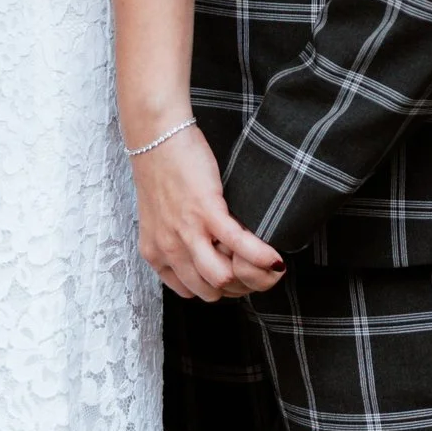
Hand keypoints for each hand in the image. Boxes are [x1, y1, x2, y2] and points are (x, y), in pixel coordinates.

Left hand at [132, 125, 284, 301]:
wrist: (156, 138)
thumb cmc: (161, 172)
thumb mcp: (159, 219)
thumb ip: (176, 242)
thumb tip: (207, 257)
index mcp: (155, 253)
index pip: (191, 292)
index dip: (216, 289)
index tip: (233, 277)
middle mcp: (168, 248)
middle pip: (209, 291)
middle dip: (237, 288)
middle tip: (256, 272)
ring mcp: (186, 231)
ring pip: (222, 278)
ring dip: (250, 277)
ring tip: (269, 267)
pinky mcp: (206, 210)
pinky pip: (238, 245)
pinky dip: (261, 256)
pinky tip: (276, 258)